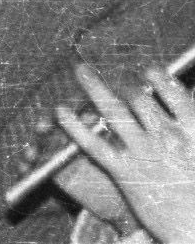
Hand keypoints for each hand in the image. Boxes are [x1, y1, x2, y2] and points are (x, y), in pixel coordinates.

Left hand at [52, 62, 194, 243]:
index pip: (174, 92)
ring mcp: (146, 152)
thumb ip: (192, 132)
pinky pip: (93, 143)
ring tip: (80, 70)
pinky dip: (74, 126)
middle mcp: (169, 135)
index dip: (158, 78)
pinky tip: (61, 113)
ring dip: (94, 87)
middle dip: (121, 81)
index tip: (148, 70)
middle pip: (139, 97)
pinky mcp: (125, 173)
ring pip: (113, 111)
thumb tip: (189, 108)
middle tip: (110, 72)